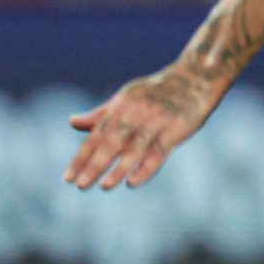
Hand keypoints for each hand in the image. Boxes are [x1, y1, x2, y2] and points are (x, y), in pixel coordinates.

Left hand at [65, 67, 220, 189]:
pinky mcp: (176, 130)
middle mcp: (136, 114)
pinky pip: (158, 152)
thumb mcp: (127, 97)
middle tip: (79, 185)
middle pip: (111, 143)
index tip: (67, 177)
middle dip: (94, 165)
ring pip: (134, 150)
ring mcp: (156, 122)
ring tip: (104, 186)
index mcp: (121, 106)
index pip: (96, 136)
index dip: (81, 158)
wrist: (197, 77)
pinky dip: (145, 168)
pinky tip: (132, 182)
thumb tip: (72, 122)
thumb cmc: (158, 91)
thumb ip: (101, 114)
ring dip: (118, 169)